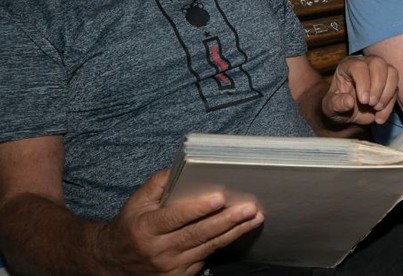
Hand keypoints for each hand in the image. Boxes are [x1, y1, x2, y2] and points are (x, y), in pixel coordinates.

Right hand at [98, 170, 263, 273]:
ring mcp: (171, 266)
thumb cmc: (131, 226)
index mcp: (147, 228)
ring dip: (234, 232)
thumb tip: (183, 168)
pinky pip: (206, 258)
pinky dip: (224, 243)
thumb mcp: (136, 202)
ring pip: (208, 247)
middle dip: (226, 220)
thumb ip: (158, 183)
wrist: (114, 263)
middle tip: (249, 208)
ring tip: (254, 218)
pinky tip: (241, 231)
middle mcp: (159, 250)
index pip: (175, 217)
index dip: (198, 208)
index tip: (219, 198)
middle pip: (197, 234)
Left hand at [324, 55, 398, 125]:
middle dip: (377, 86)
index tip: (363, 100)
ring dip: (387, 93)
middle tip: (371, 104)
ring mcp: (379, 72)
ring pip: (391, 72)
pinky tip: (379, 117)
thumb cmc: (337, 106)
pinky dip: (390, 104)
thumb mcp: (330, 107)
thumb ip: (336, 104)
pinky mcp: (389, 83)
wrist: (347, 114)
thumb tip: (349, 101)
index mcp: (348, 65)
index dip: (363, 82)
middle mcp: (365, 64)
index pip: (359, 66)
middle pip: (378, 64)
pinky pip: (396, 88)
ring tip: (376, 108)